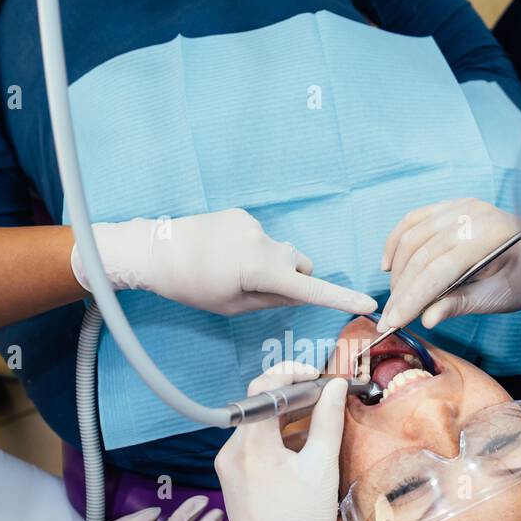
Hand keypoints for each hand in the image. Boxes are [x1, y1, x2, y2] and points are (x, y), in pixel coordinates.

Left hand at [71, 209, 376, 316]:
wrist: (154, 250)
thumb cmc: (191, 286)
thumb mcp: (232, 306)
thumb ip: (271, 299)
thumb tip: (298, 290)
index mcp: (260, 270)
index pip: (309, 288)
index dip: (339, 298)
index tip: (366, 302)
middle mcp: (263, 243)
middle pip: (300, 265)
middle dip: (293, 280)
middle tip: (261, 292)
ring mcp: (252, 225)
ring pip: (281, 252)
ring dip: (269, 264)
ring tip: (231, 271)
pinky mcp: (241, 215)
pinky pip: (260, 238)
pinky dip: (252, 249)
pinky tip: (223, 255)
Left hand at [215, 364, 349, 520]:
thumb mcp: (321, 467)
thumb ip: (327, 421)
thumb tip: (334, 386)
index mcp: (250, 448)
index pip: (261, 390)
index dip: (289, 374)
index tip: (316, 376)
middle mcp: (229, 453)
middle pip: (258, 409)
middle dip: (292, 398)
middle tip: (323, 397)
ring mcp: (226, 469)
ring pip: (255, 429)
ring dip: (284, 420)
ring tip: (316, 422)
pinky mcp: (230, 482)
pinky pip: (250, 449)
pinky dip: (274, 441)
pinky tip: (298, 449)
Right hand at [379, 200, 520, 330]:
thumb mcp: (500, 298)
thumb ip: (462, 304)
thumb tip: (427, 319)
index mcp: (489, 238)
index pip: (438, 271)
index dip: (411, 298)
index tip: (393, 322)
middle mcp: (472, 215)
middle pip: (421, 255)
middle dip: (401, 290)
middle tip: (389, 318)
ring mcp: (461, 206)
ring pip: (412, 237)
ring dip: (397, 270)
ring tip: (394, 299)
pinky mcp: (453, 205)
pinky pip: (414, 220)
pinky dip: (396, 242)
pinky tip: (389, 265)